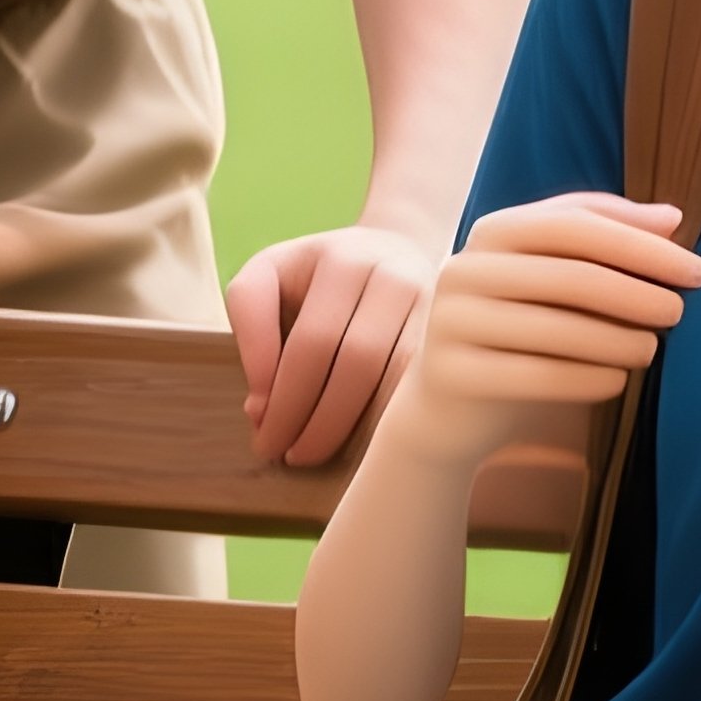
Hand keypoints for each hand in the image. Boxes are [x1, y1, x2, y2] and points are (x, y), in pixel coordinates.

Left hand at [226, 224, 437, 466]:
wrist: (393, 245)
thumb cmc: (318, 274)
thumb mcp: (269, 276)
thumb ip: (253, 330)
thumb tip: (262, 408)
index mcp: (340, 258)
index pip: (310, 341)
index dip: (283, 398)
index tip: (262, 433)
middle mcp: (391, 271)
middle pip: (356, 360)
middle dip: (316, 421)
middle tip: (290, 456)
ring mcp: (429, 294)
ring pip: (396, 372)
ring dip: (354, 425)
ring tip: (318, 452)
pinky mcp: (448, 322)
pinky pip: (422, 378)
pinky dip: (389, 414)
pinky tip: (361, 437)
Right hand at [388, 192, 700, 474]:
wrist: (451, 406)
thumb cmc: (523, 327)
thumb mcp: (558, 274)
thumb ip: (608, 237)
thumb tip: (672, 217)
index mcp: (495, 229)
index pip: (578, 223)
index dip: (641, 244)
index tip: (695, 269)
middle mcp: (466, 267)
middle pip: (571, 274)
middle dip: (637, 292)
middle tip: (680, 311)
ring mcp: (452, 321)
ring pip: (556, 328)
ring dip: (618, 339)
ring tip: (653, 348)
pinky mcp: (451, 376)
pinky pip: (535, 377)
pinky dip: (587, 379)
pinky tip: (619, 381)